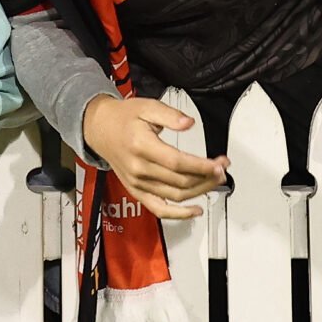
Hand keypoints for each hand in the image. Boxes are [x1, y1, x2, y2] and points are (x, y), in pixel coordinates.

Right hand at [80, 94, 226, 219]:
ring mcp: (138, 183)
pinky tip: (196, 210)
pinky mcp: (137, 191)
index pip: (177, 163)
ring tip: (215, 181)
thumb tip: (189, 123)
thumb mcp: (147, 106)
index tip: (219, 164)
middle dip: (207, 177)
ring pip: (176, 196)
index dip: (201, 166)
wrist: (99, 129)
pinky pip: (160, 209)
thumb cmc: (123, 118)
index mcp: (141, 146)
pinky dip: (179, 214)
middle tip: (222, 168)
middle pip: (180, 181)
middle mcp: (139, 169)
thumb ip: (170, 115)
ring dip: (200, 191)